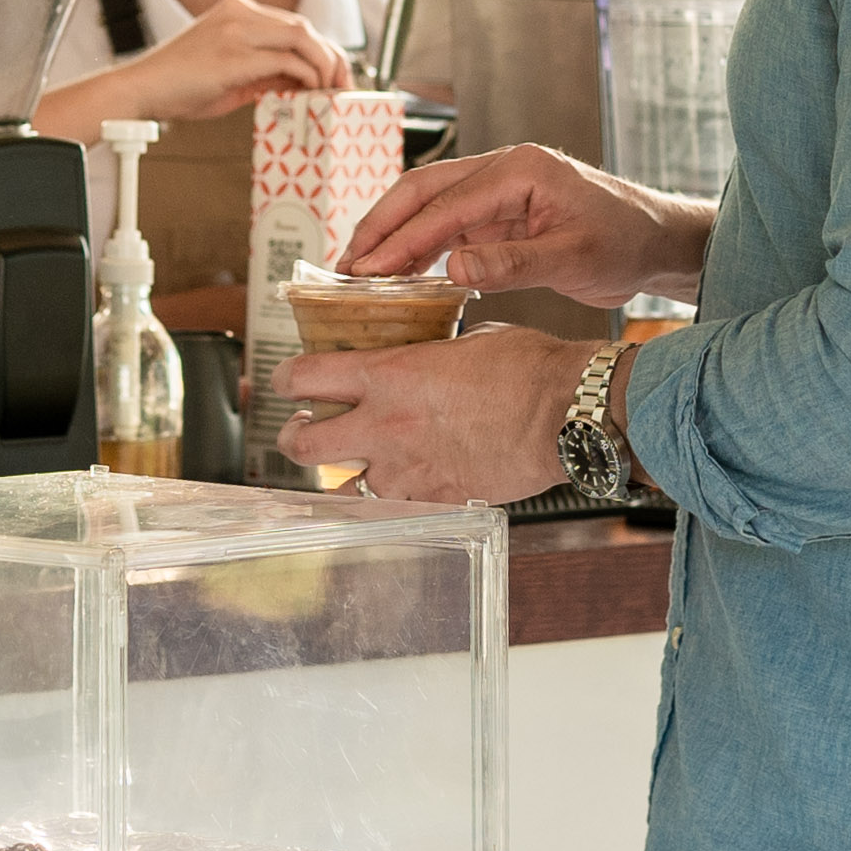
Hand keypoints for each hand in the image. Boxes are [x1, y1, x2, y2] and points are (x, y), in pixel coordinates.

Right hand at [38, 0, 347, 136]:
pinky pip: (285, 60)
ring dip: (323, 66)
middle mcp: (239, 13)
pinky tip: (306, 94)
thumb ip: (262, 70)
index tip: (333, 75)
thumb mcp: (228, 72)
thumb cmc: (178, 86)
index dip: (320, 50)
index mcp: (237, 10)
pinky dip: (304, 77)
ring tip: (329, 92)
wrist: (140, 90)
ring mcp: (235, 31)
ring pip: (300, 38)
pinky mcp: (233, 56)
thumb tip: (297, 83)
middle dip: (330, 57)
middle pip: (303, 27)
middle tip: (342, 85)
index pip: (293, 24)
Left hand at [274, 325, 589, 504]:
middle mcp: (385, 425)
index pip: (306, 376)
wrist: (565, 413)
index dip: (285, 379)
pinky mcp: (435, 499)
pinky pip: (394, 507)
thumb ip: (431, 356)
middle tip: (299, 431)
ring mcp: (407, 469)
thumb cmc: (528, 368)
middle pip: (304, 442)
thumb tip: (427, 359)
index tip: (285, 381)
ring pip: (342, 488)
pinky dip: (391, 499)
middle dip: (293, 437)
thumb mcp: (468, 343)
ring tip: (351, 470)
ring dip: (341, 478)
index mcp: (389, 374)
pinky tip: (402, 489)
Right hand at [341, 142, 709, 307]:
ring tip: (358, 273)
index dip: (401, 238)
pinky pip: (448, 227)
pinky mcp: (500, 215)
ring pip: (429, 207)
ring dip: (393, 237)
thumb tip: (453, 268)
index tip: (365, 269)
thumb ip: (514, 263)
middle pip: (423, 191)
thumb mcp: (574, 259)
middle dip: (380, 226)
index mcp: (520, 169)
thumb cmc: (626, 242)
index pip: (446, 203)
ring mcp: (499, 191)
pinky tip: (398, 276)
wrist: (658, 242)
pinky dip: (419, 249)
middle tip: (344, 267)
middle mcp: (503, 171)